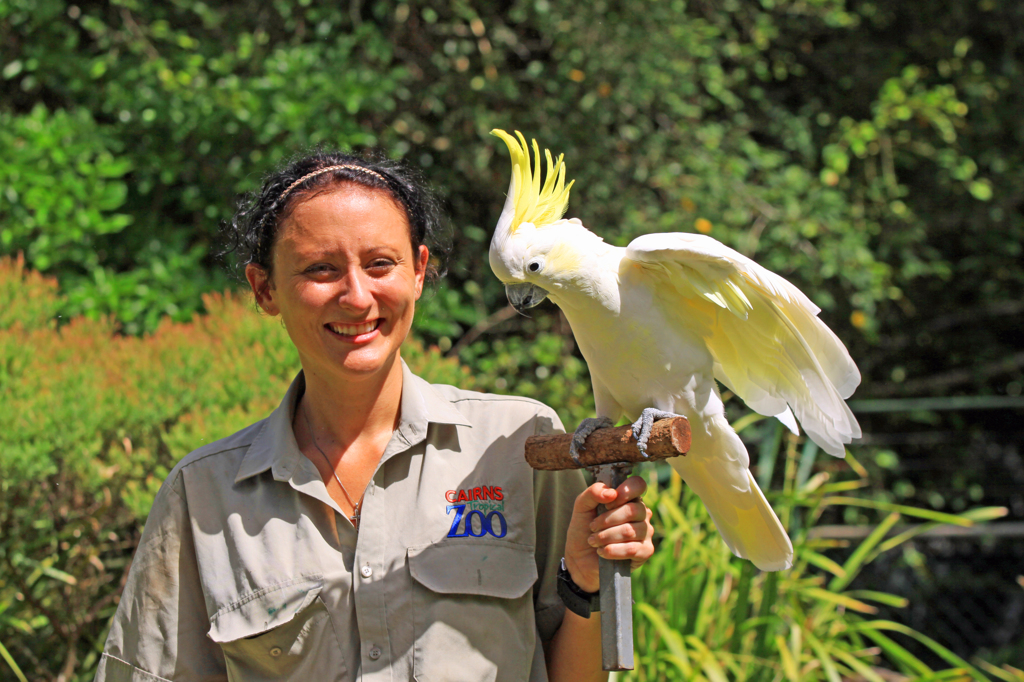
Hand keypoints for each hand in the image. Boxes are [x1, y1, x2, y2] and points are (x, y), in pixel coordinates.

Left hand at [563, 475, 654, 593]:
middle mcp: (641, 513)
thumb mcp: (581, 507)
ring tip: (594, 541)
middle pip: (633, 510)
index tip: (607, 503)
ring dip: (606, 537)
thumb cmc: (584, 531)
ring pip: (631, 531)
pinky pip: (633, 549)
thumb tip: (611, 493)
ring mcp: (646, 532)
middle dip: (607, 520)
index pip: (638, 485)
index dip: (624, 492)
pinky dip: (613, 550)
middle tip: (593, 527)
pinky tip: (602, 552)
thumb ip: (592, 493)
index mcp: (628, 498)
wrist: (580, 559)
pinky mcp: (645, 551)